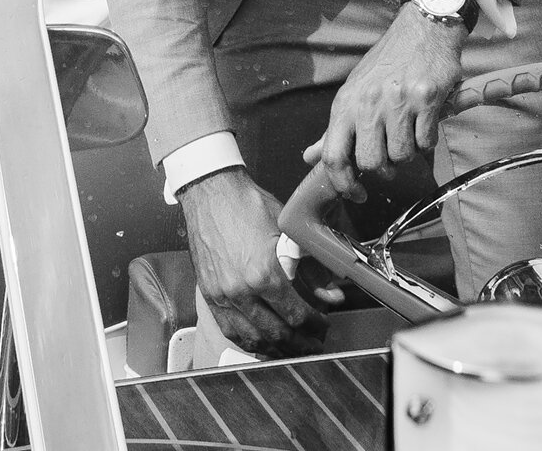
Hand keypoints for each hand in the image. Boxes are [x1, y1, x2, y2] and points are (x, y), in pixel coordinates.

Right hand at [180, 168, 328, 355]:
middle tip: (313, 344)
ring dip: (275, 349)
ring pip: (252, 338)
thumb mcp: (288, 233)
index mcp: (263, 274)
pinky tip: (261, 342)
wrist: (211, 192)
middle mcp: (241, 291)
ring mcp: (222, 296)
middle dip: (300, 343)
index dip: (314, 326)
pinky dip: (248, 341)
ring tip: (291, 349)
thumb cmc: (247, 205)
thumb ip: (312, 269)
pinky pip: (229, 330)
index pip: (296, 316)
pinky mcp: (209, 295)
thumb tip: (331, 295)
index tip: (322, 327)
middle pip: (276, 334)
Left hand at [307, 3, 463, 202]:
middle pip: (370, 162)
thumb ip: (335, 131)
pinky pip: (426, 142)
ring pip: (401, 156)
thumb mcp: (353, 93)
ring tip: (408, 132)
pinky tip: (424, 122)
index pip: (333, 156)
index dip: (342, 184)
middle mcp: (368, 103)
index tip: (356, 194)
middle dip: (383, 168)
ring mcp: (397, 101)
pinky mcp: (426, 99)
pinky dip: (427, 139)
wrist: (422, 30)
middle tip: (390, 156)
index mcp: (345, 104)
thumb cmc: (386, 65)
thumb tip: (310, 157)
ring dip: (407, 153)